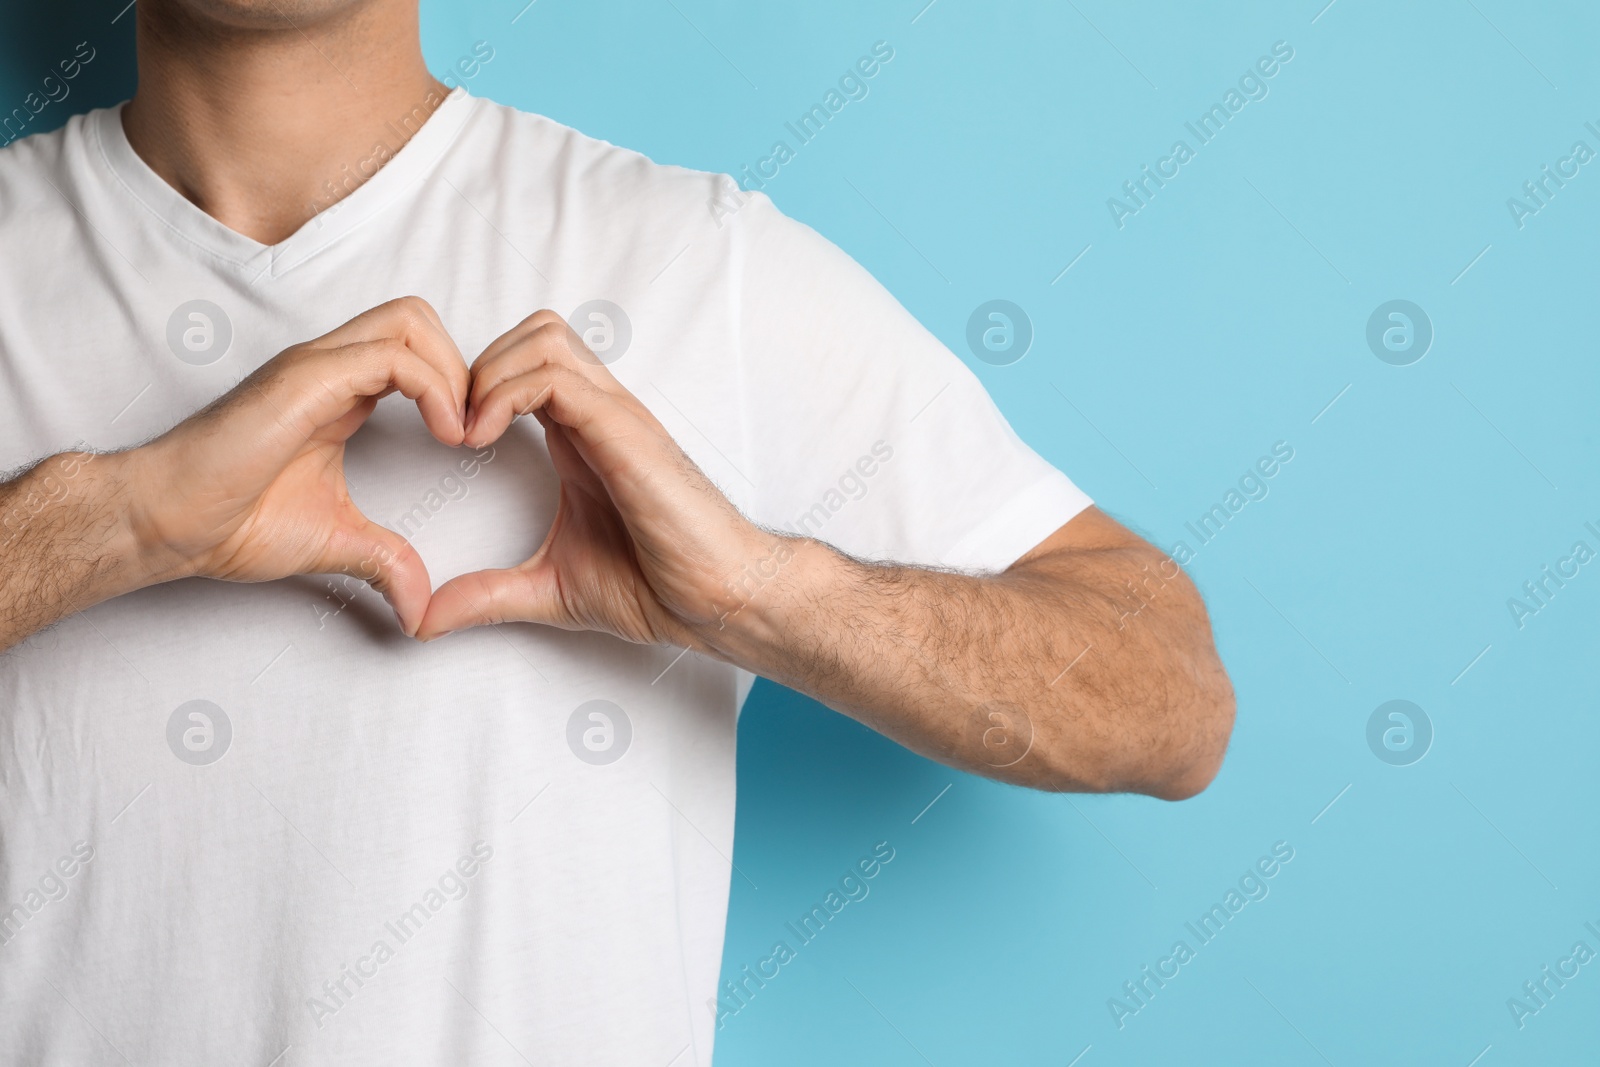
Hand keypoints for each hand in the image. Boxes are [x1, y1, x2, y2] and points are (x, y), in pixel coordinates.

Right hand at [125, 297, 469, 635]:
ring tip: (463, 435)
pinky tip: (445, 436)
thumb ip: (386, 561)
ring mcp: (316, 366)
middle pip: (418, 318)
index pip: (415, 350)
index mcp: (340, 392)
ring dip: (454, 373)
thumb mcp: (336, 541)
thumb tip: (420, 607)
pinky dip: (434, 388)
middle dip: (463, 366)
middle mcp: (330, 367)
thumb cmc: (230, 521)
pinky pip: (391, 356)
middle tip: (476, 431)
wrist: (167, 522)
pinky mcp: (306, 380)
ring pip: (410, 321)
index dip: (457, 386)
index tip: (474, 444)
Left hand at [416, 311, 785, 646]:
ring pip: (541, 337)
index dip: (476, 387)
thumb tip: (425, 619)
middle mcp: (600, 413)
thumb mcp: (551, 589)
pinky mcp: (622, 430)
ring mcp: (614, 416)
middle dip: (478, 367)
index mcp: (583, 436)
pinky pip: (554, 377)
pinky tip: (484, 440)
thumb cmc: (659, 584)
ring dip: (488, 374)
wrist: (718, 598)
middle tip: (454, 429)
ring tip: (468, 434)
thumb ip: (488, 595)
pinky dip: (505, 395)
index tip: (447, 443)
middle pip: (533, 332)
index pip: (526, 364)